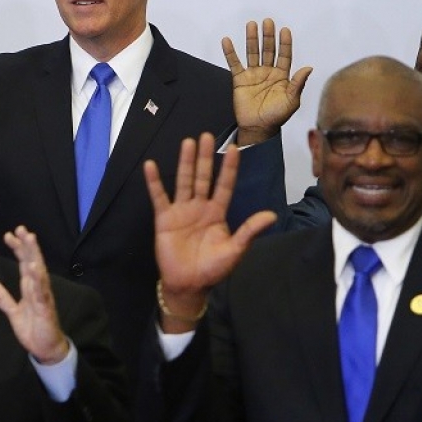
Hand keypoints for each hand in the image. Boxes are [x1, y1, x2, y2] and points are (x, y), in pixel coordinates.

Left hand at [0, 226, 70, 364]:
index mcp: (31, 287)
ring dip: (34, 255)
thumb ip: (4, 299)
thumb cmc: (33, 327)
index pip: (24, 262)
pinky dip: (37, 280)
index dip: (18, 248)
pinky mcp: (45, 308)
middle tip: (21, 228)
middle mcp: (38, 287)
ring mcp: (43, 296)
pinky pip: (41, 292)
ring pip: (39, 271)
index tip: (10, 234)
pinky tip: (34, 268)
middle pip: (33, 261)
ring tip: (30, 240)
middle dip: (27, 244)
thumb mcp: (14, 312)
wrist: (45, 347)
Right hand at [145, 133, 276, 332]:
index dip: (229, 168)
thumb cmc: (212, 269)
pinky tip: (150, 165)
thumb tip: (271, 215)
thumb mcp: (234, 250)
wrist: (188, 285)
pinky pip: (159, 196)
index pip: (225, 185)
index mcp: (217, 213)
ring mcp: (181, 211)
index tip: (234, 149)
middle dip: (206, 157)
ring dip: (186, 163)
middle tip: (207, 136)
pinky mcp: (164, 218)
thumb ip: (249, 231)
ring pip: (184, 181)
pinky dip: (154, 181)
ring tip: (188, 143)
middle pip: (204, 177)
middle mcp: (200, 207)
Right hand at [223, 18, 312, 145]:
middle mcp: (268, 72)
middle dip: (268, 36)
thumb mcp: (291, 101)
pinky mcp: (240, 80)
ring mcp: (254, 74)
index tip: (285, 30)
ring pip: (252, 52)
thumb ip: (298, 84)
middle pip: (268, 50)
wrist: (258, 128)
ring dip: (252, 39)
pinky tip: (227, 40)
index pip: (284, 55)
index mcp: (282, 76)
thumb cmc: (277, 117)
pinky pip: (234, 63)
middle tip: (268, 22)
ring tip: (251, 25)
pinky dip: (230, 52)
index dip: (285, 43)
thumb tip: (308, 68)